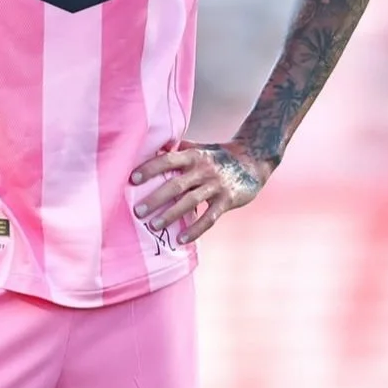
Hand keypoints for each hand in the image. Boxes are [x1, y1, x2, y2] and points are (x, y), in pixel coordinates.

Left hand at [129, 141, 269, 243]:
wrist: (254, 160)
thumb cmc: (219, 156)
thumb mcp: (200, 149)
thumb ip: (179, 150)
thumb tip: (151, 148)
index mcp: (193, 155)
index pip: (168, 160)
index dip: (150, 168)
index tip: (132, 179)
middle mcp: (204, 169)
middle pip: (176, 184)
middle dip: (155, 198)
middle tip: (137, 211)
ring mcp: (216, 185)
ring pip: (190, 201)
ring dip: (171, 215)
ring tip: (154, 226)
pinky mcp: (228, 200)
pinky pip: (209, 217)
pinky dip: (195, 229)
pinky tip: (181, 240)